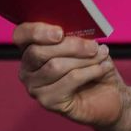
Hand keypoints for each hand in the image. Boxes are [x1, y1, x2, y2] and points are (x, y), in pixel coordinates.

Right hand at [13, 22, 130, 130]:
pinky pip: (69, 80)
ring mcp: (35, 87)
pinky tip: (102, 68)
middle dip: (71, 46)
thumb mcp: (87, 45)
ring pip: (55, 66)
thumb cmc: (94, 66)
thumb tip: (78, 29)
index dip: (37, 31)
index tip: (60, 32)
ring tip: (102, 56)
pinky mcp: (48, 101)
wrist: (108, 95)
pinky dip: (90, 71)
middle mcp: (27, 69)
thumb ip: (77, 36)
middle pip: (38, 52)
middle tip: (94, 46)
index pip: (21, 35)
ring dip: (85, 59)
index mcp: (32, 48)